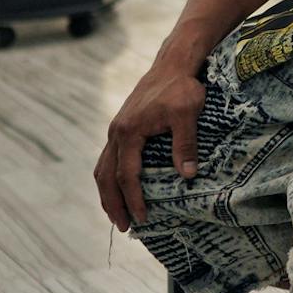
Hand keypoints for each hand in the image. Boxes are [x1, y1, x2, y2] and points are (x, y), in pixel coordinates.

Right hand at [94, 64, 206, 230]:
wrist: (173, 64)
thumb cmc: (182, 87)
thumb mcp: (188, 114)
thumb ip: (186, 144)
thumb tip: (187, 176)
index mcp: (129, 132)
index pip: (127, 176)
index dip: (133, 199)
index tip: (142, 218)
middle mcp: (117, 132)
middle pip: (106, 177)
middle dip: (113, 204)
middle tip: (124, 227)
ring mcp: (117, 129)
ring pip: (103, 168)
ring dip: (108, 193)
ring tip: (117, 214)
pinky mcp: (122, 126)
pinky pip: (109, 158)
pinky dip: (111, 177)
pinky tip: (120, 188)